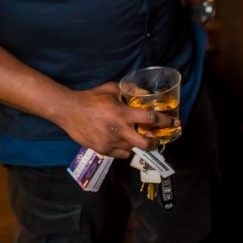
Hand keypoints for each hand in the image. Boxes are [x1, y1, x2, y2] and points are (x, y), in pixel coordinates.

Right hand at [57, 83, 176, 158]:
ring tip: (135, 137)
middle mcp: (119, 130)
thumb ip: (128, 90)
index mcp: (122, 113)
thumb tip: (143, 93)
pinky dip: (124, 149)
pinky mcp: (103, 150)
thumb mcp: (110, 89)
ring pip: (133, 149)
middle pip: (146, 143)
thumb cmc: (90, 98)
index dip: (165, 122)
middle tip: (156, 139)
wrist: (69, 111)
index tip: (174, 123)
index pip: (150, 119)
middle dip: (155, 142)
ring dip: (136, 144)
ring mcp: (110, 142)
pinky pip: (121, 154)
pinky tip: (121, 141)